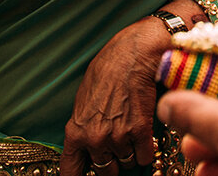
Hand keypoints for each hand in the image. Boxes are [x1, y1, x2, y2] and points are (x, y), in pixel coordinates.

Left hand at [61, 18, 166, 174]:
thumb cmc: (108, 70)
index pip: (70, 172)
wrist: (133, 54)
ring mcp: (118, 137)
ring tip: (133, 132)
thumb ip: (83, 127)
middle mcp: (95, 139)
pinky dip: (147, 148)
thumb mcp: (84, 100)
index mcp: (75, 132)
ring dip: (131, 152)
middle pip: (105, 172)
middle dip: (112, 162)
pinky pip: (145, 157)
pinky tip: (146, 133)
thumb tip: (87, 146)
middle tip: (118, 146)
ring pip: (127, 163)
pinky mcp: (141, 131)